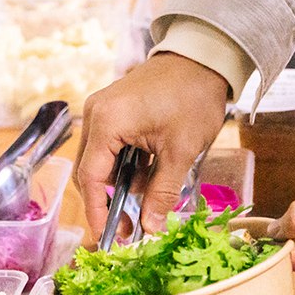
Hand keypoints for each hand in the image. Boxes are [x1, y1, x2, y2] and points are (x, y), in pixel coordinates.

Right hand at [76, 52, 228, 235]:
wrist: (204, 56)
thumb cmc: (193, 97)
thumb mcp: (181, 151)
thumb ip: (162, 192)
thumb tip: (150, 228)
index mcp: (107, 123)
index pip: (90, 178)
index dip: (98, 212)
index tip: (108, 238)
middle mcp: (96, 115)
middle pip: (90, 172)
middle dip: (108, 202)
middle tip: (130, 229)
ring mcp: (103, 110)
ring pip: (101, 161)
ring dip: (121, 184)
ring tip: (149, 199)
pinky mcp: (113, 109)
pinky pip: (111, 147)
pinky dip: (126, 166)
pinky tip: (149, 175)